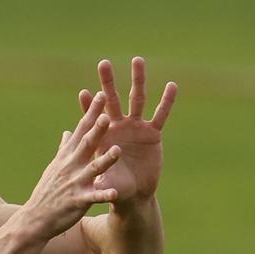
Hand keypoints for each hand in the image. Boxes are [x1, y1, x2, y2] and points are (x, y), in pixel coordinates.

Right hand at [21, 92, 122, 239]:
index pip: (81, 129)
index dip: (92, 113)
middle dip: (97, 130)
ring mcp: (74, 183)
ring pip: (92, 169)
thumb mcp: (54, 166)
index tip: (101, 95)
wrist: (35, 217)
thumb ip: (64, 148)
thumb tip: (67, 131)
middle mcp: (70, 166)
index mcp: (67, 156)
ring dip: (105, 160)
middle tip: (108, 115)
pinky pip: (93, 198)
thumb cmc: (47, 191)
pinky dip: (103, 194)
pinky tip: (114, 193)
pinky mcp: (77, 201)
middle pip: (86, 144)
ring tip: (118, 151)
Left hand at [77, 57, 176, 203]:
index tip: (83, 93)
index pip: (93, 118)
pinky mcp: (153, 133)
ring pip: (137, 99)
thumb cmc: (115, 188)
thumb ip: (103, 178)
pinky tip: (171, 86)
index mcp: (103, 137)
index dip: (89, 106)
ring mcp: (136, 127)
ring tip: (137, 60)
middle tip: (103, 63)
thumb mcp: (108, 184)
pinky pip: (161, 114)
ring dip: (137, 80)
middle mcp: (118, 127)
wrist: (135, 193)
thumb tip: (96, 180)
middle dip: (107, 83)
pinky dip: (166, 101)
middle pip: (112, 100)